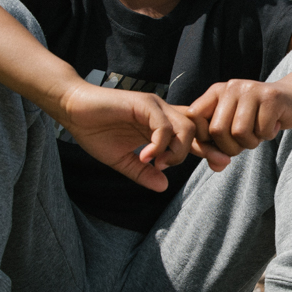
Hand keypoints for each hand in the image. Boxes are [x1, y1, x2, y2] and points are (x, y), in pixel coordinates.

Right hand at [55, 81, 199, 191]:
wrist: (72, 110)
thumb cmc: (95, 132)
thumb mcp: (123, 161)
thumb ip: (143, 173)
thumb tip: (163, 187)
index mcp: (161, 126)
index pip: (195, 135)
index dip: (209, 150)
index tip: (219, 166)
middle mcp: (163, 113)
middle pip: (198, 130)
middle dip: (200, 151)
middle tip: (171, 167)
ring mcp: (155, 106)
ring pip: (186, 127)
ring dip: (176, 151)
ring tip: (156, 163)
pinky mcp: (143, 103)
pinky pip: (163, 125)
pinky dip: (159, 144)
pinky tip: (145, 156)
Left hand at [186, 78, 291, 160]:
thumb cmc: (258, 118)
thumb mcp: (234, 130)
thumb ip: (219, 148)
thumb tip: (216, 166)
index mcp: (216, 92)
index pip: (195, 117)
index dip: (204, 138)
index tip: (219, 144)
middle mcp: (231, 87)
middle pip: (217, 130)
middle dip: (231, 147)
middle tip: (245, 142)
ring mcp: (251, 90)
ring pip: (239, 132)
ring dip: (251, 143)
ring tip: (259, 133)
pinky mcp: (271, 97)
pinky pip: (262, 131)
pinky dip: (268, 136)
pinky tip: (273, 125)